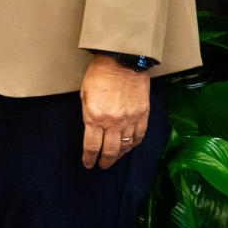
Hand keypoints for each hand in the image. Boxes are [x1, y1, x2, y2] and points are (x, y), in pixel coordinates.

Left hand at [80, 54, 151, 168]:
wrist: (122, 62)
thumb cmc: (99, 75)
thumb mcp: (85, 95)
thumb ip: (88, 114)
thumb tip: (91, 130)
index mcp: (95, 116)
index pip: (92, 145)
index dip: (89, 157)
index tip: (88, 164)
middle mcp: (113, 122)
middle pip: (109, 150)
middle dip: (105, 161)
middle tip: (102, 166)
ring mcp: (130, 120)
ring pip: (125, 146)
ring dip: (119, 155)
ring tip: (114, 159)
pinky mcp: (142, 116)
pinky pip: (139, 137)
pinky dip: (133, 145)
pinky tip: (128, 148)